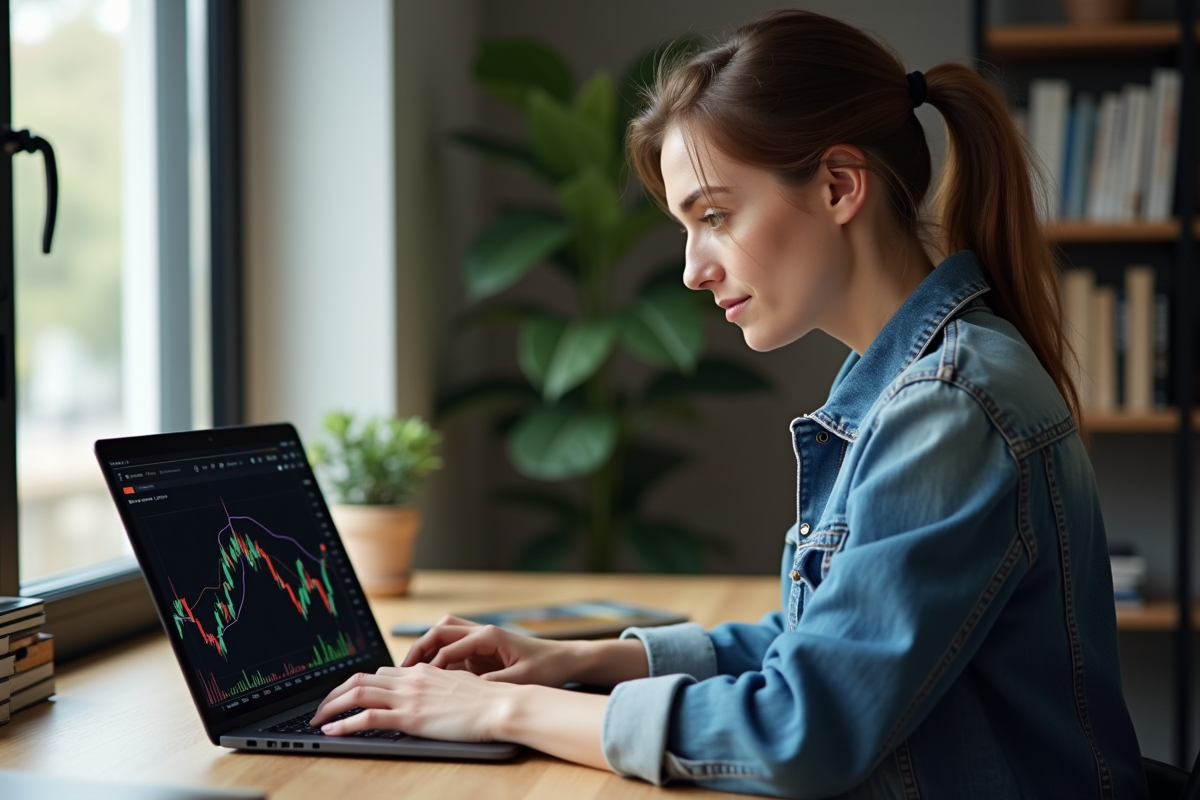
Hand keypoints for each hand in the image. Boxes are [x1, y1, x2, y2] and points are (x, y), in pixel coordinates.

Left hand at [308, 664, 514, 741]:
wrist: (502, 704)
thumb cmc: (489, 701)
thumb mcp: (458, 687)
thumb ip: (438, 687)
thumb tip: (428, 696)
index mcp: (423, 671)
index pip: (380, 673)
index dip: (357, 685)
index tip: (344, 698)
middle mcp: (411, 679)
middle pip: (360, 679)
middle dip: (334, 694)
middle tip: (321, 709)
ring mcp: (409, 697)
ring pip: (357, 693)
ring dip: (330, 706)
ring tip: (316, 720)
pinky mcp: (410, 717)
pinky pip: (367, 717)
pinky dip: (344, 724)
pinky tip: (332, 731)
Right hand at [400, 615, 577, 686]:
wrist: (565, 660)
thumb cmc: (547, 667)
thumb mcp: (521, 680)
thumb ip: (493, 684)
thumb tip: (466, 691)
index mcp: (490, 635)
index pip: (450, 646)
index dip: (432, 664)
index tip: (418, 681)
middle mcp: (482, 632)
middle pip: (441, 632)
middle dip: (420, 648)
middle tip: (403, 670)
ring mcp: (481, 640)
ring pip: (445, 635)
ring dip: (428, 649)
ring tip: (412, 671)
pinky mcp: (482, 651)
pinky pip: (454, 649)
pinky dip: (439, 658)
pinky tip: (432, 677)